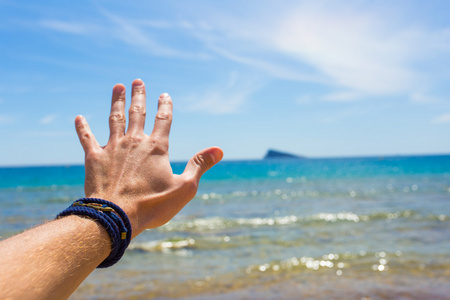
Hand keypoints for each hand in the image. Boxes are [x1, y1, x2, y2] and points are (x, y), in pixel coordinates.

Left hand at [74, 79, 222, 236]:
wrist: (115, 216)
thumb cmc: (152, 205)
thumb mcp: (184, 187)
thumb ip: (199, 165)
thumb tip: (218, 150)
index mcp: (156, 147)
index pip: (163, 120)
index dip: (165, 106)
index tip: (165, 94)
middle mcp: (134, 142)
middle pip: (138, 113)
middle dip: (139, 96)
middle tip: (138, 81)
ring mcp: (112, 148)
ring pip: (115, 118)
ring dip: (116, 102)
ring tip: (117, 87)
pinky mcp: (94, 158)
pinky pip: (87, 138)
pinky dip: (83, 127)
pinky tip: (79, 117)